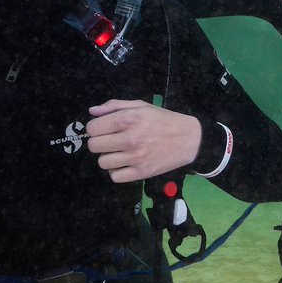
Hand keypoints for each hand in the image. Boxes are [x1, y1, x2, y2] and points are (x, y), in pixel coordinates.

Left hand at [86, 99, 202, 183]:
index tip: (103, 129)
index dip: (95, 128)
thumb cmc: (163, 120)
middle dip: (99, 143)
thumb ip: (115, 106)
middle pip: (94, 146)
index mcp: (128, 119)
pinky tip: (125, 163)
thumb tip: (92, 112)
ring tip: (119, 152)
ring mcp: (135, 157)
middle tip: (110, 141)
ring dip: (108, 157)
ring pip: (102, 162)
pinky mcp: (141, 173)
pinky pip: (115, 177)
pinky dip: (117, 171)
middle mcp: (130, 138)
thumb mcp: (141, 106)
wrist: (189, 139)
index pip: (92, 128)